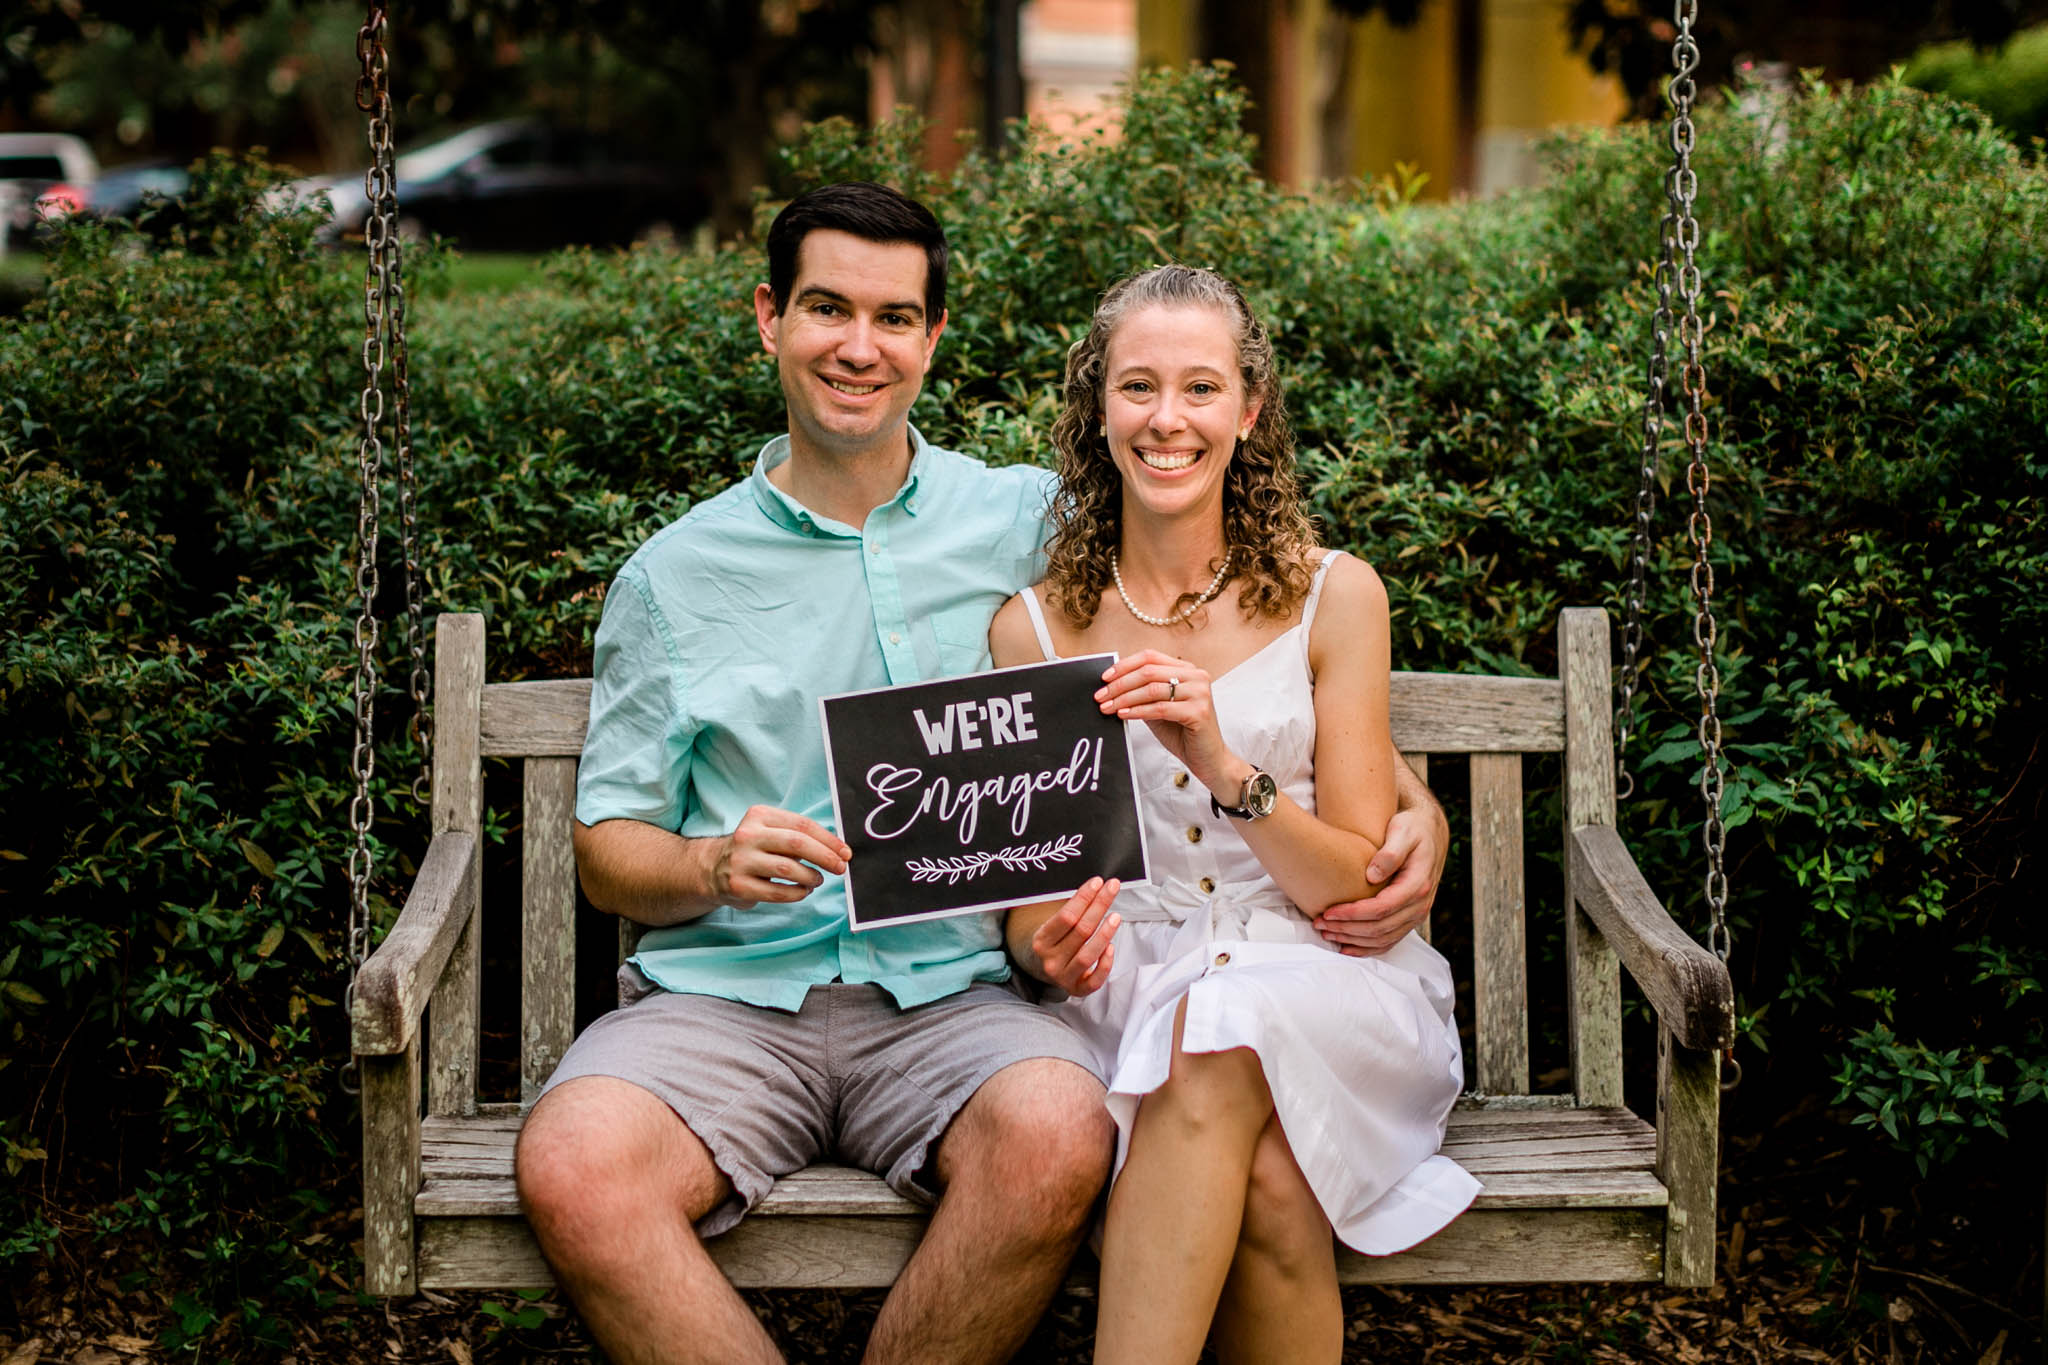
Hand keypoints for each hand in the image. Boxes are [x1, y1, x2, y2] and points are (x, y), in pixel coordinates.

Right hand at [711, 805, 850, 908]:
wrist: (710, 869)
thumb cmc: (752, 850)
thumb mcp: (769, 831)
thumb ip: (797, 836)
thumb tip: (836, 850)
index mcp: (760, 816)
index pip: (802, 825)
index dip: (828, 840)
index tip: (845, 852)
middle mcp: (748, 835)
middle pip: (797, 844)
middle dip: (825, 857)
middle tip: (840, 868)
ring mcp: (741, 861)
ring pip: (788, 869)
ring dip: (811, 877)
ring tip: (817, 880)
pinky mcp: (739, 885)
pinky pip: (777, 892)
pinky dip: (797, 893)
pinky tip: (803, 891)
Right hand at [1031, 877, 1121, 995]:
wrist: (1041, 967)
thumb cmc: (1054, 940)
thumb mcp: (1053, 924)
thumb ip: (1072, 909)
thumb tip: (1097, 887)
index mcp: (1041, 940)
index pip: (1066, 917)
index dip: (1083, 898)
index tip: (1097, 882)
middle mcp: (1050, 960)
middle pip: (1080, 932)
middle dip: (1099, 907)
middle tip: (1112, 888)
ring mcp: (1063, 977)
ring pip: (1087, 956)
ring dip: (1104, 934)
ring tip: (1115, 916)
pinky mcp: (1077, 990)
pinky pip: (1094, 981)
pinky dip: (1105, 965)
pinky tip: (1111, 947)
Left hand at [1095, 650, 1238, 796]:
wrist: (1208, 759)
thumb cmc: (1182, 733)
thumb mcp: (1158, 708)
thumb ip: (1142, 693)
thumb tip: (1111, 685)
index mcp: (1187, 669)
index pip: (1151, 657)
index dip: (1125, 665)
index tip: (1105, 678)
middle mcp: (1196, 676)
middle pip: (1149, 671)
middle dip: (1120, 684)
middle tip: (1100, 696)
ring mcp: (1200, 693)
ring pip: (1152, 689)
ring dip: (1124, 698)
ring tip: (1107, 707)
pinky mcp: (1199, 712)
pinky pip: (1160, 708)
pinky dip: (1137, 711)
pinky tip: (1123, 715)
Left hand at [1313, 806, 1441, 955]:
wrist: (1429, 833)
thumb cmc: (1412, 828)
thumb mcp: (1403, 831)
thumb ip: (1390, 852)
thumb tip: (1372, 875)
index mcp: (1418, 885)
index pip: (1381, 908)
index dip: (1352, 914)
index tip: (1327, 912)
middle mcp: (1420, 904)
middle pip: (1380, 929)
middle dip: (1347, 929)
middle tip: (1319, 924)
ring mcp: (1416, 914)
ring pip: (1383, 939)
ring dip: (1353, 941)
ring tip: (1326, 933)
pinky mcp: (1410, 918)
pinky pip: (1390, 941)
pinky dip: (1367, 948)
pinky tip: (1346, 947)